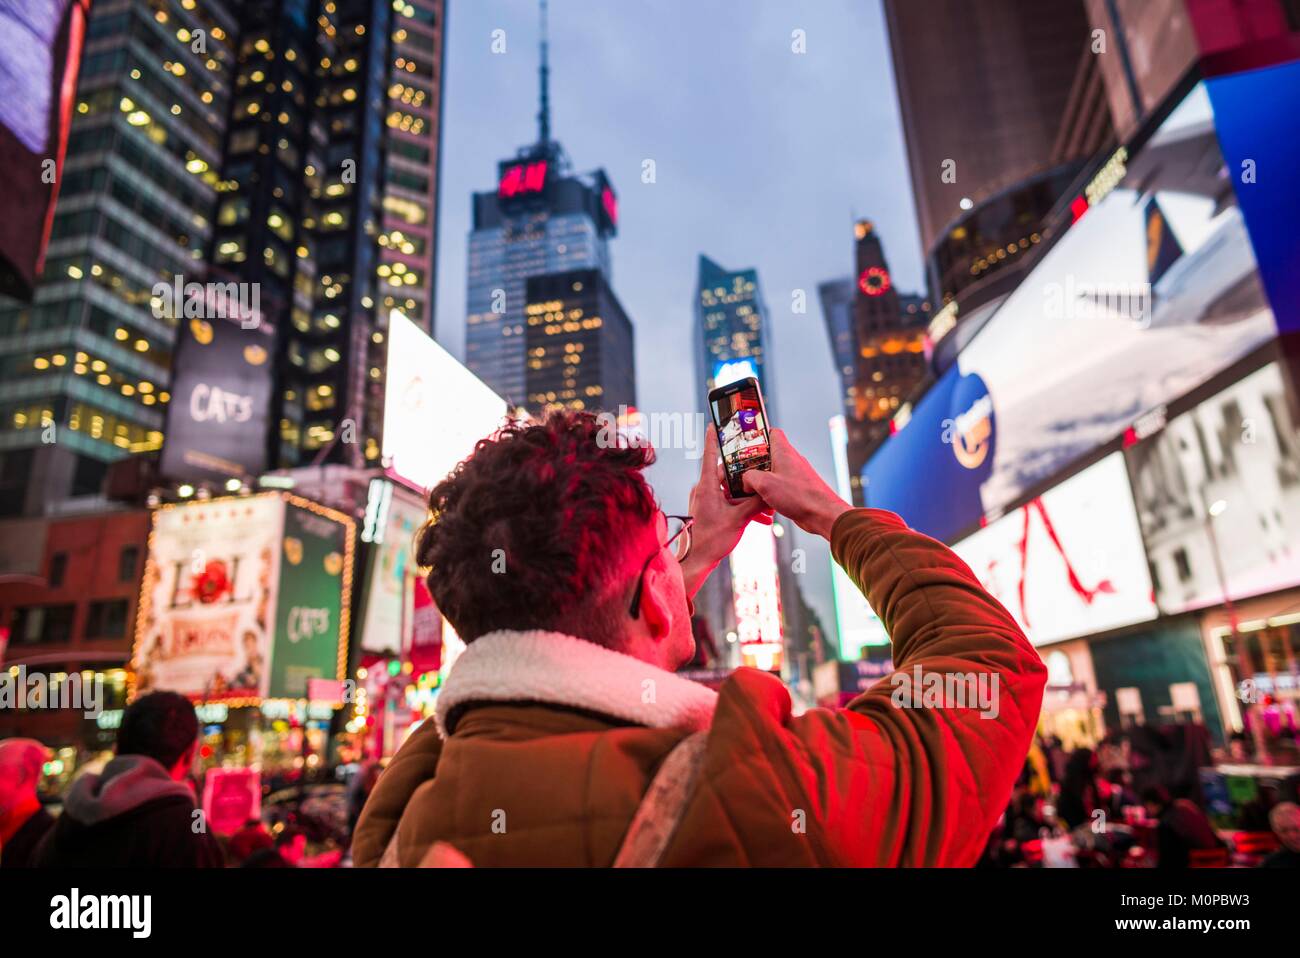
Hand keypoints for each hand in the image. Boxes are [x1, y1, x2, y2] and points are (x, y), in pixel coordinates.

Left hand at [680, 427, 771, 594]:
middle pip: (728, 475)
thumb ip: (755, 503)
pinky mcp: (708, 510)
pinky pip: (728, 502)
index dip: (714, 439)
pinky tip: (759, 519)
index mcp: (706, 486)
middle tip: (765, 482)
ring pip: (731, 492)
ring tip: (766, 511)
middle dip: (749, 482)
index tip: (714, 423)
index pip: (710, 455)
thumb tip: (770, 491)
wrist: (696, 561)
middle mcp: (704, 490)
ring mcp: (705, 500)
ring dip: (748, 500)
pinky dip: (742, 508)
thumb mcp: (738, 520)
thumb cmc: (711, 540)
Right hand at [741, 428, 849, 539]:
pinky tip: (765, 502)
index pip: (772, 433)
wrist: (823, 514)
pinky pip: (780, 486)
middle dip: (754, 464)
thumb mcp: (765, 484)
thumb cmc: (800, 496)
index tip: (746, 443)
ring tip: (752, 490)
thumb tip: (746, 482)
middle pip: (769, 455)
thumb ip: (750, 477)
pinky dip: (771, 492)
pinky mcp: (797, 488)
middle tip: (743, 472)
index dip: (759, 435)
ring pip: (773, 472)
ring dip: (762, 481)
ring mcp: (795, 474)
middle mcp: (791, 460)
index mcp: (784, 452)